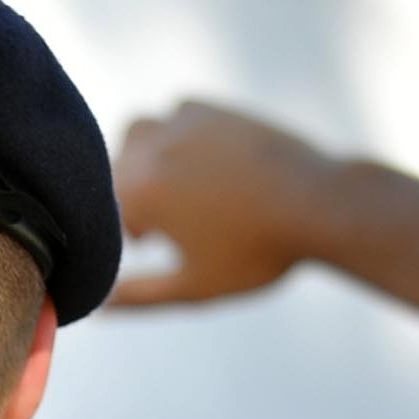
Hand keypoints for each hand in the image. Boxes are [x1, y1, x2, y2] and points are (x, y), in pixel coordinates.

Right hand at [111, 100, 344, 307]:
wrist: (317, 204)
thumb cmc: (256, 252)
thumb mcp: (195, 288)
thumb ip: (141, 297)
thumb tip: (101, 308)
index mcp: (141, 191)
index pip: (101, 210)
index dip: (120, 232)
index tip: (148, 243)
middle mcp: (153, 148)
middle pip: (114, 169)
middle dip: (130, 196)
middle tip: (164, 224)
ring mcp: (183, 122)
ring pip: (138, 133)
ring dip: (143, 158)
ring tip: (176, 187)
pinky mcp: (214, 110)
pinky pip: (176, 115)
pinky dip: (176, 135)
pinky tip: (203, 162)